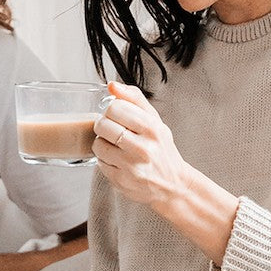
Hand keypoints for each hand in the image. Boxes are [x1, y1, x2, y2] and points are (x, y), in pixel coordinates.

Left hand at [91, 81, 194, 212]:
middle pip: (102, 125)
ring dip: (102, 143)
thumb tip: (111, 85)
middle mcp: (142, 148)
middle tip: (112, 130)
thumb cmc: (161, 148)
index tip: (116, 116)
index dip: (111, 110)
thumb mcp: (155, 120)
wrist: (173, 184)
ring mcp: (131, 166)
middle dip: (103, 125)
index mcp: (152, 129)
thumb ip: (134, 99)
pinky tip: (117, 160)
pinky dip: (104, 160)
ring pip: (98, 144)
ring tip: (115, 146)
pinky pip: (99, 163)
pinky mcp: (121, 181)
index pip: (115, 108)